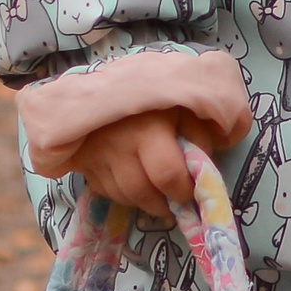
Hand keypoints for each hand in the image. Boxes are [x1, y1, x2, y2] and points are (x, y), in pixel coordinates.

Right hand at [62, 107, 225, 218]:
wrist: (114, 87)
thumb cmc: (157, 99)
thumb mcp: (185, 109)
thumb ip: (199, 138)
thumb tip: (206, 173)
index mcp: (148, 129)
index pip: (167, 175)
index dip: (183, 191)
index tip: (193, 193)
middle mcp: (119, 146)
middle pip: (143, 193)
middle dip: (164, 203)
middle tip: (176, 202)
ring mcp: (97, 156)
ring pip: (124, 196)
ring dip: (145, 201)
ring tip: (159, 195)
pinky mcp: (84, 163)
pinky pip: (107, 191)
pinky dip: (125, 194)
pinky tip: (137, 183)